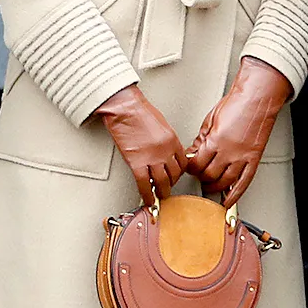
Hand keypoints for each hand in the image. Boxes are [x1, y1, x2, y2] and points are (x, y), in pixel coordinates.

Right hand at [95, 85, 188, 205]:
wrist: (125, 107)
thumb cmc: (139, 111)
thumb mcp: (161, 124)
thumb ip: (165, 140)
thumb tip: (165, 152)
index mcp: (172, 140)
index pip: (183, 163)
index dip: (179, 173)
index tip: (175, 176)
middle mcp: (165, 151)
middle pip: (174, 175)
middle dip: (171, 184)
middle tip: (167, 188)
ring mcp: (152, 158)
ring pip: (162, 182)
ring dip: (161, 192)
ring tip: (159, 196)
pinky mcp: (136, 162)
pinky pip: (143, 184)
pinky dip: (146, 194)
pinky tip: (147, 199)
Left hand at [185, 56, 290, 205]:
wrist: (257, 99)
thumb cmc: (236, 104)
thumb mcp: (210, 119)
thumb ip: (202, 138)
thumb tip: (194, 150)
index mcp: (215, 140)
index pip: (197, 163)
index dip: (190, 167)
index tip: (190, 166)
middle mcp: (228, 152)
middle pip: (209, 175)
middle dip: (201, 176)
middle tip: (199, 174)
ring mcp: (242, 157)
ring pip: (224, 181)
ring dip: (214, 186)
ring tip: (210, 185)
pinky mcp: (253, 159)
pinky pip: (244, 182)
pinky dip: (235, 195)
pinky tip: (229, 200)